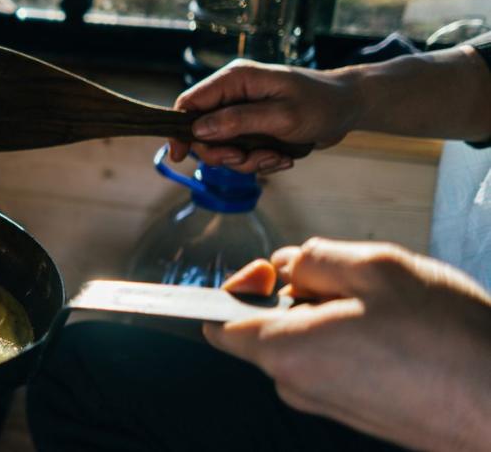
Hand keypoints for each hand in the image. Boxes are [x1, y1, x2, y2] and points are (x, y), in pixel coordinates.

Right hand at [168, 60, 361, 173]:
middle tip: (247, 159)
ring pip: (223, 146)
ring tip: (277, 158)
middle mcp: (234, 94)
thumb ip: (238, 121)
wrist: (351, 107)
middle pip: (203, 130)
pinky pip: (242, 152)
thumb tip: (198, 129)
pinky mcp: (253, 127)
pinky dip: (259, 161)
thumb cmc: (321, 104)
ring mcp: (243, 112)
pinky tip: (282, 157)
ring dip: (247, 161)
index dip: (180, 129)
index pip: (190, 102)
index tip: (180, 155)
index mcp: (236, 80)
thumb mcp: (281, 116)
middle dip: (223, 152)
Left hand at [206, 238, 490, 450]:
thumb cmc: (448, 341)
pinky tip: (401, 332)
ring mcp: (329, 403)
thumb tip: (287, 266)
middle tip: (355, 281)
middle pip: (269, 327)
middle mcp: (299, 386)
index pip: (221, 324)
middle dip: (301, 294)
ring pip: (309, 342)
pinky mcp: (360, 412)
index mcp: (287, 351)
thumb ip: (316, 258)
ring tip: (389, 309)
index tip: (273, 270)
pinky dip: (357, 340)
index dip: (240, 288)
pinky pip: (338, 363)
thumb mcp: (377, 268)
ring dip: (335, 315)